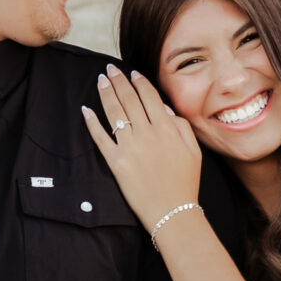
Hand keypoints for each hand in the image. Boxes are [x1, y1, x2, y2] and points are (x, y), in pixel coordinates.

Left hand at [82, 66, 201, 228]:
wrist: (173, 211)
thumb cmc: (186, 182)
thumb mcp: (194, 151)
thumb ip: (181, 126)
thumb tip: (165, 109)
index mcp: (167, 128)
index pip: (150, 97)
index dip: (139, 82)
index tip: (132, 73)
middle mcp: (146, 133)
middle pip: (129, 100)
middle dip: (118, 81)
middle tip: (110, 69)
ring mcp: (129, 147)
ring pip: (114, 113)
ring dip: (106, 94)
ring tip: (101, 80)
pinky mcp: (116, 162)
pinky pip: (101, 138)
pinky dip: (92, 123)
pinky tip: (86, 110)